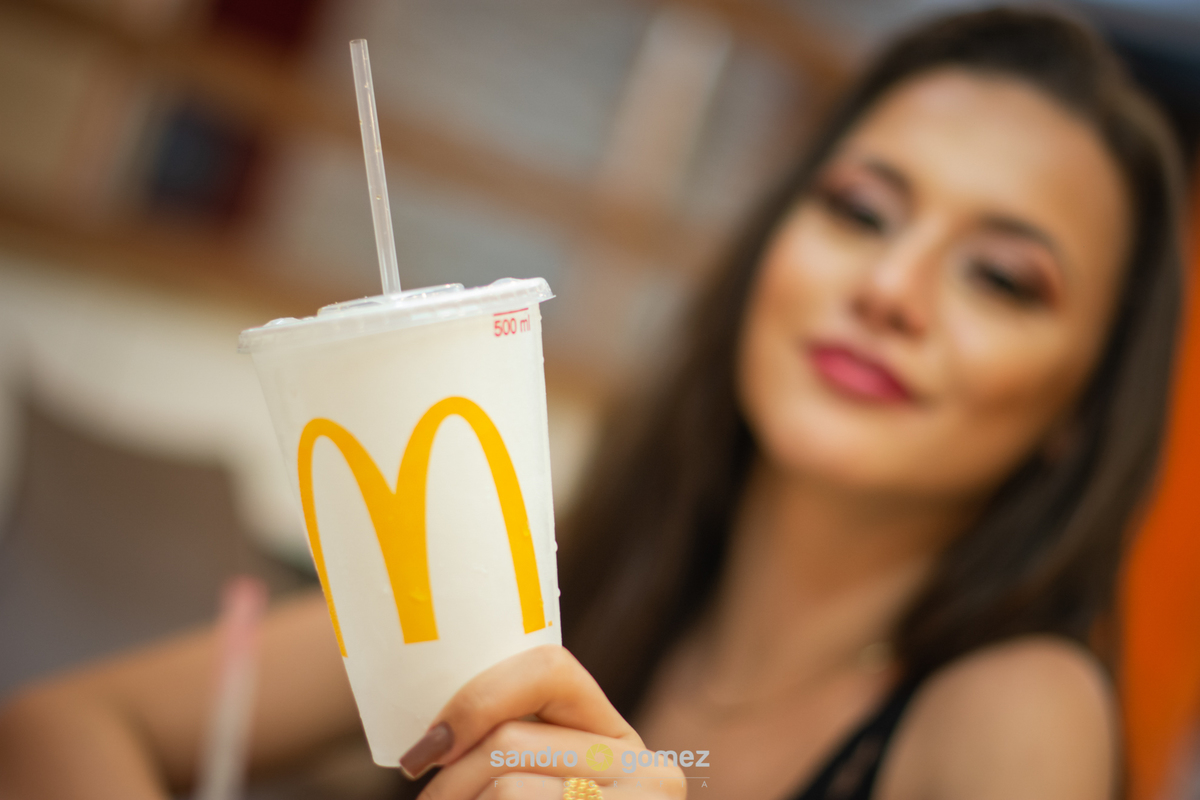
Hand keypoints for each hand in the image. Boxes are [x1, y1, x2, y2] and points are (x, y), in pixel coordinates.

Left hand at [401, 645, 685, 798]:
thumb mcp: (528, 782)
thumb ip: (507, 747)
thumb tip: (423, 733)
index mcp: (617, 739)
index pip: (550, 668)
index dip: (477, 698)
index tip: (425, 751)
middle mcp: (650, 768)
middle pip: (512, 739)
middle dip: (450, 781)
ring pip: (506, 783)